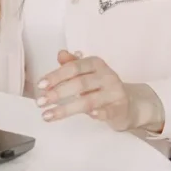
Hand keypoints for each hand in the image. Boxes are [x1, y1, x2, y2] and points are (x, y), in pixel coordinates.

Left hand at [36, 50, 164, 131]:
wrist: (130, 103)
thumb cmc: (103, 88)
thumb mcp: (87, 74)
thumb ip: (72, 65)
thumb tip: (60, 53)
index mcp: (96, 64)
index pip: (74, 68)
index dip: (56, 76)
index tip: (40, 85)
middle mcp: (106, 76)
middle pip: (79, 84)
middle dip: (57, 93)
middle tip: (40, 102)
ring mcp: (115, 92)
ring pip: (89, 100)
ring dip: (66, 109)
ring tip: (48, 115)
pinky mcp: (120, 108)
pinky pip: (109, 111)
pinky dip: (99, 113)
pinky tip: (90, 116)